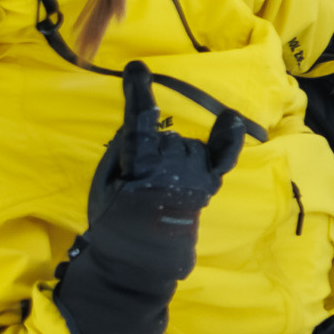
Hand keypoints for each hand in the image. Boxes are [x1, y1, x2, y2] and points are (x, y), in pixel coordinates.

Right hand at [53, 62, 246, 333]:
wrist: (141, 265)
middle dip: (150, 148)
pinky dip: (227, 137)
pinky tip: (230, 118)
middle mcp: (172, 169)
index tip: (136, 68)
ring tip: (158, 188)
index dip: (137, 93)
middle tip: (136, 184)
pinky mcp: (207, 187)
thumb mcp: (103, 186)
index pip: (138, 122)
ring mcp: (195, 178)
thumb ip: (121, 152)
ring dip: (172, 155)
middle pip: (163, 136)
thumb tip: (139, 126)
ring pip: (184, 144)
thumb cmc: (115, 224)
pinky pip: (221, 156)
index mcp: (138, 169)